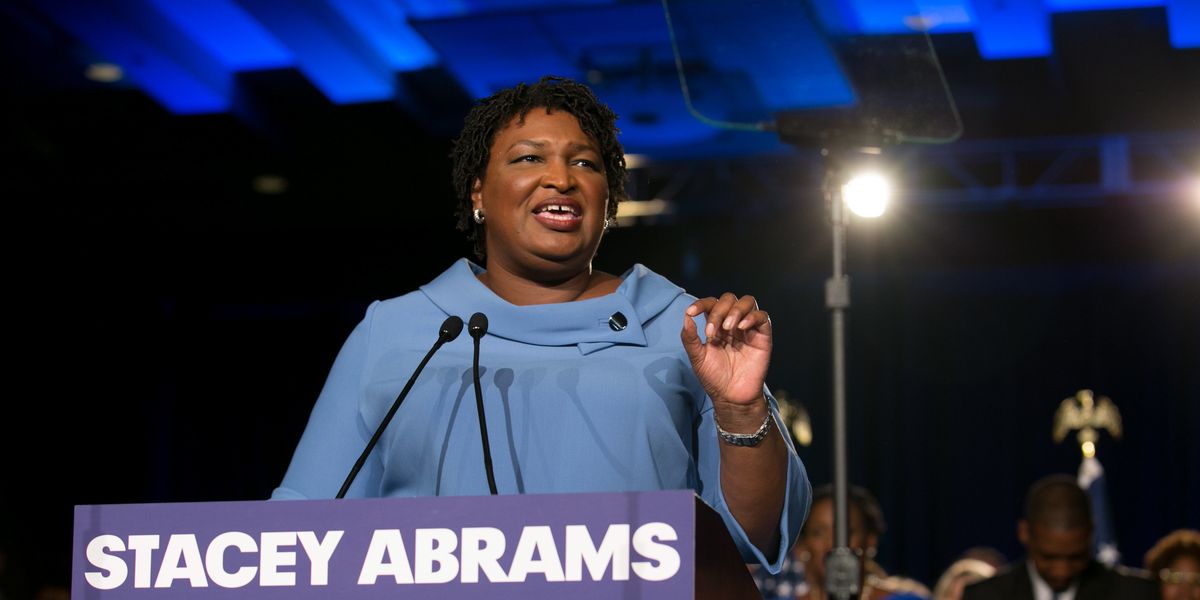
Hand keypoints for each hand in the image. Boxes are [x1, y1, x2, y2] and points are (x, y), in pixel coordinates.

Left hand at [681, 293, 771, 413]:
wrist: (731, 397)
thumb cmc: (714, 378)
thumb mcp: (697, 358)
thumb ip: (690, 338)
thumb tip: (686, 316)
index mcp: (716, 325)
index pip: (711, 304)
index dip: (701, 304)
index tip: (691, 312)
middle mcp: (733, 323)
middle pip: (729, 299)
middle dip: (718, 310)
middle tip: (712, 331)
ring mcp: (749, 329)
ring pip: (748, 302)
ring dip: (735, 310)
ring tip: (728, 328)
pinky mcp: (763, 336)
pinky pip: (763, 316)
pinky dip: (752, 317)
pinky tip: (741, 328)